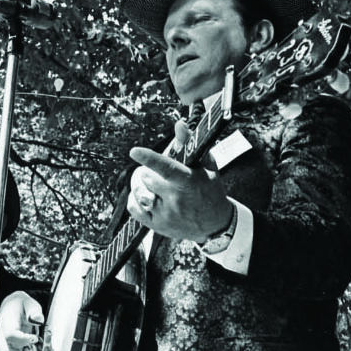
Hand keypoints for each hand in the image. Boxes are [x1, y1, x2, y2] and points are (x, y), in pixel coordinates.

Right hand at [0, 291, 47, 350]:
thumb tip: (38, 319)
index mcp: (6, 322)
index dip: (22, 339)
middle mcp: (2, 335)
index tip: (35, 338)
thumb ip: (34, 311)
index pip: (9, 335)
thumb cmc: (21, 306)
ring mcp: (5, 344)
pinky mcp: (11, 349)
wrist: (13, 307)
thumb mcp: (30, 304)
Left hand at [127, 120, 232, 241]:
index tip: (134, 151)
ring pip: (139, 193)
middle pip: (148, 178)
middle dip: (150, 173)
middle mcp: (176, 200)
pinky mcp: (157, 226)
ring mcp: (166, 215)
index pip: (166, 168)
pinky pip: (134, 209)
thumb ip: (190, 144)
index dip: (149, 158)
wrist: (215, 225)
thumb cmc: (210, 190)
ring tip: (153, 186)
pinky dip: (134, 200)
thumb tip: (179, 124)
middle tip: (161, 176)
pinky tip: (143, 197)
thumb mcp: (206, 167)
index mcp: (189, 183)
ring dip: (141, 186)